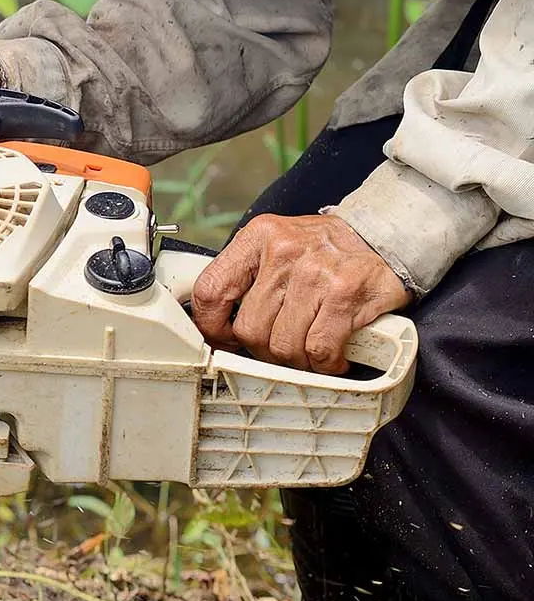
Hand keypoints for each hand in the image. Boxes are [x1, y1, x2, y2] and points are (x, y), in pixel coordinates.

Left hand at [191, 214, 409, 372]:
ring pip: (283, 345)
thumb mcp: (280, 244)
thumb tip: (221, 322)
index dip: (212, 326)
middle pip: (249, 329)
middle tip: (281, 348)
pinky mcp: (344, 294)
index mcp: (257, 238)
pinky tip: (333, 357)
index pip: (211, 290)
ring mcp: (314, 273)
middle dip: (264, 350)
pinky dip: (325, 364)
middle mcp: (283, 252)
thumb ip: (250, 275)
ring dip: (296, 360)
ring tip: (309, 352)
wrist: (389, 236)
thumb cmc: (329, 248)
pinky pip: (319, 349)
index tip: (224, 339)